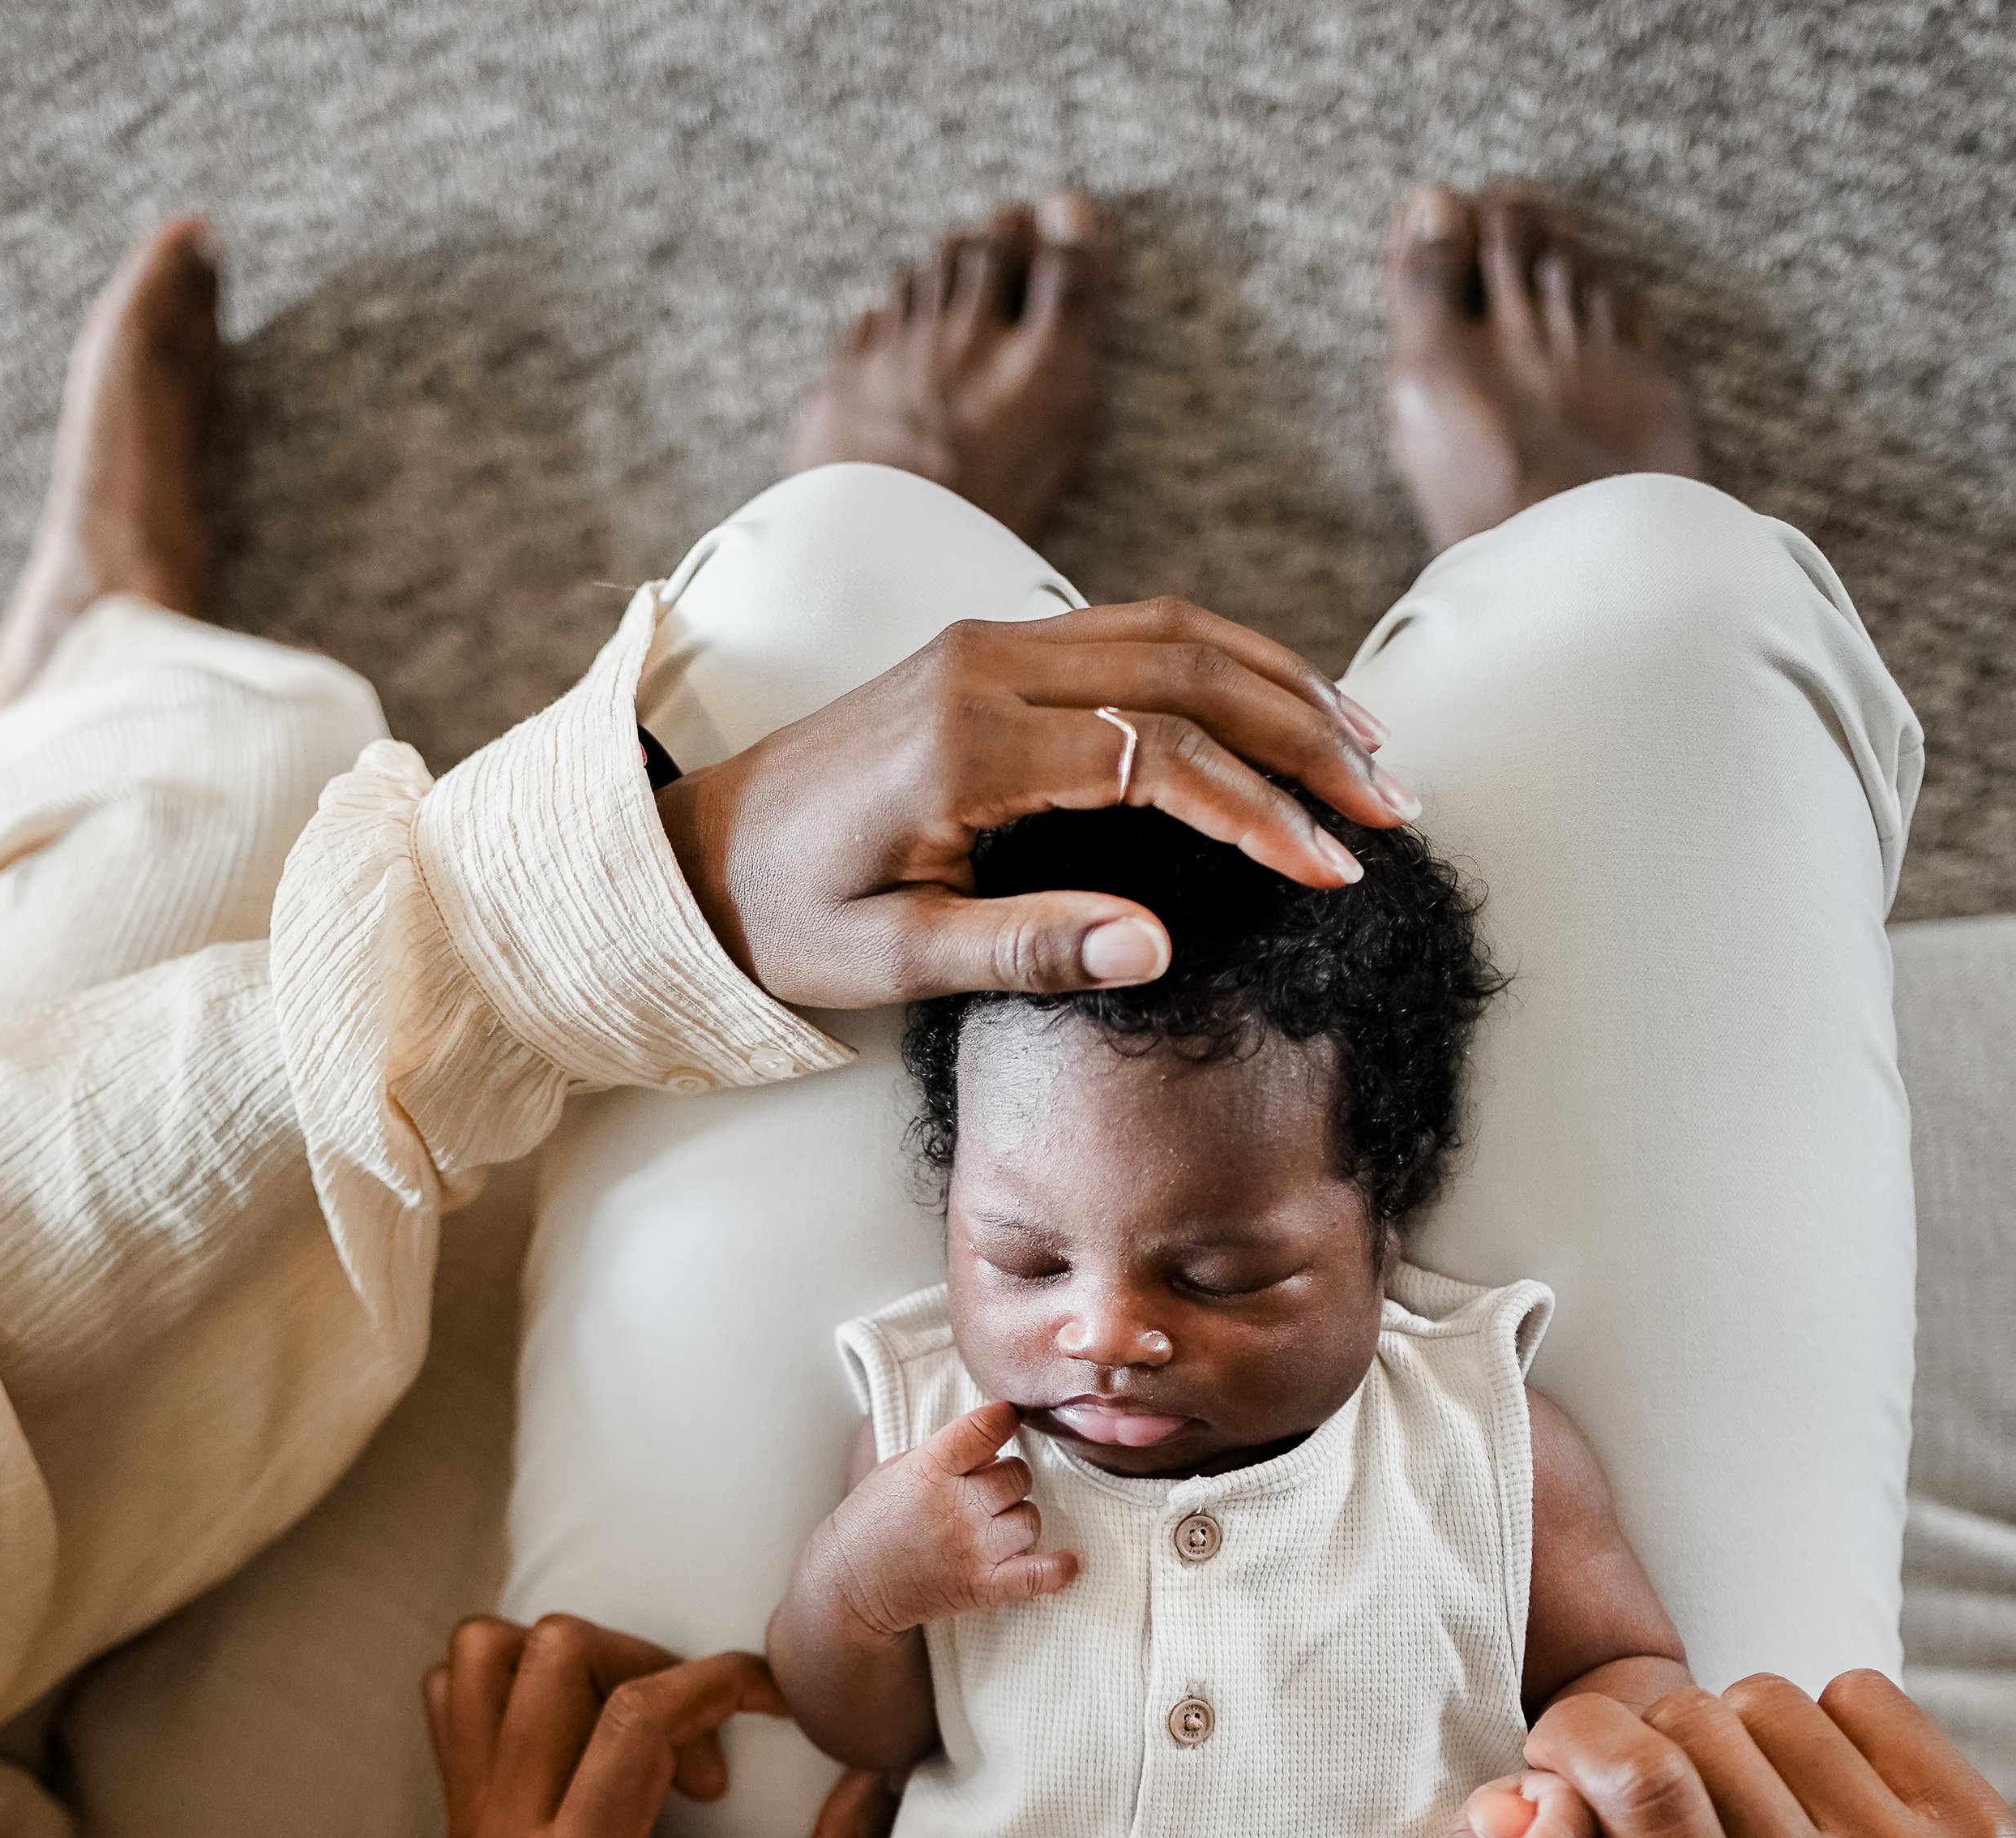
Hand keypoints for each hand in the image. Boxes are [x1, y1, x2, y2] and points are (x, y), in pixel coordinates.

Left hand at [425, 1615, 893, 1837]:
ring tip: (644, 1730)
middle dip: (650, 1666)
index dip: (723, 1681)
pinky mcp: (460, 1821)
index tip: (781, 1706)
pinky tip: (596, 1740)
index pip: (632, 1716)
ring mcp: (466, 1832)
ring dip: (580, 1665)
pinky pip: (459, 1691)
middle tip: (706, 1746)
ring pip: (484, 1656)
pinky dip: (526, 1685)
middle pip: (549, 1658)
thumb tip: (882, 1762)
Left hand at [655, 599, 1415, 1008]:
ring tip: (1368, 748)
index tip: (1334, 868)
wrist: (691, 855)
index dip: (1259, 813)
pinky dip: (1222, 663)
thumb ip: (1024, 947)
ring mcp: (987, 643)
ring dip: (1280, 683)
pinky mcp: (990, 647)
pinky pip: (1131, 632)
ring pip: (1170, 632)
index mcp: (963, 747)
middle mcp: (983, 667)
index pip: (1157, 758)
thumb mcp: (893, 960)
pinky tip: (1279, 706)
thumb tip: (1157, 952)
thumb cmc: (784, 920)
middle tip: (1391, 803)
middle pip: (1185, 669)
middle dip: (1303, 733)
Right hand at [817, 1399, 1081, 1635]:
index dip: (1004, 1418)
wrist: (848, 1586)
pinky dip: (1060, 1569)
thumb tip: (998, 1439)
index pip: (988, 1427)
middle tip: (981, 1491)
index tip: (1006, 1420)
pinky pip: (1039, 1576)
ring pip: (1030, 1517)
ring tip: (991, 1525)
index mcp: (930, 1469)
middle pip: (1017, 1475)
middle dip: (1005, 1478)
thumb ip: (948, 1452)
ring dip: (1017, 1517)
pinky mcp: (982, 1587)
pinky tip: (1072, 1560)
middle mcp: (956, 1508)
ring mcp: (972, 1549)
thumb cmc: (872, 1521)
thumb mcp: (898, 1468)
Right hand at [1526, 1672, 2015, 1837]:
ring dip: (1730, 1734)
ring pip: (1777, 1702)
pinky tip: (1809, 1794)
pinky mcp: (1986, 1834)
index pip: (1652, 1795)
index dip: (1579, 1739)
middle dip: (1645, 1739)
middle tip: (1642, 1788)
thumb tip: (1510, 1799)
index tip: (1552, 1744)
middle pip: (1705, 1732)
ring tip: (1735, 1802)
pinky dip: (1816, 1725)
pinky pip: (1861, 1697)